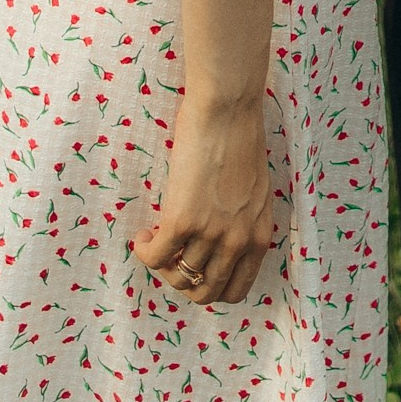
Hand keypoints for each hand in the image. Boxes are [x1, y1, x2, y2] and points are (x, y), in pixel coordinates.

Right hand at [131, 96, 277, 305]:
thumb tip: (217, 242)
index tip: (195, 269)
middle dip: (184, 283)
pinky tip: (142, 236)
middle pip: (206, 292)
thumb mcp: (254, 193)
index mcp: (259, 236)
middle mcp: (238, 242)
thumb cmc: (240, 138)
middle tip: (172, 261)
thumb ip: (241, 222)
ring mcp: (211, 233)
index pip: (236, 289)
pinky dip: (145, 251)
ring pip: (179, 277)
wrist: (228, 109)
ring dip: (162, 264)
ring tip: (154, 239)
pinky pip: (156, 256)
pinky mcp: (183, 219)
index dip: (211, 286)